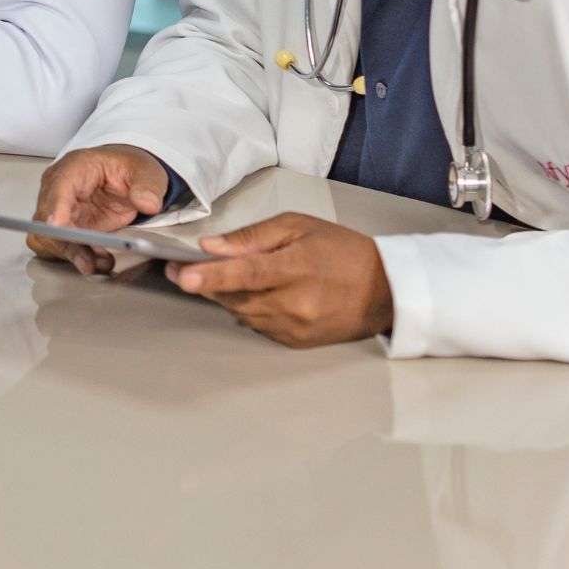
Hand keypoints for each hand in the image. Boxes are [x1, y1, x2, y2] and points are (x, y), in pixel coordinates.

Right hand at [26, 143, 169, 273]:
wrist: (127, 178)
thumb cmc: (127, 169)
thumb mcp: (145, 172)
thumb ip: (147, 187)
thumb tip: (147, 203)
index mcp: (75, 167)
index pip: (58, 186)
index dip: (55, 206)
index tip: (58, 226)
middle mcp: (58, 188)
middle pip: (46, 217)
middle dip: (67, 241)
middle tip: (90, 260)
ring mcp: (59, 209)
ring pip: (48, 237)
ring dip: (71, 253)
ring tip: (101, 262)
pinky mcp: (65, 229)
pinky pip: (58, 247)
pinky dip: (74, 258)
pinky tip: (96, 261)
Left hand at [164, 212, 393, 347]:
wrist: (384, 291)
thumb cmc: (339, 249)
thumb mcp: (298, 226)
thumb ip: (253, 237)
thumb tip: (211, 247)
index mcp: (297, 268)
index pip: (246, 274)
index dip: (212, 275)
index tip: (184, 275)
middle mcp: (295, 304)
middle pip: (235, 297)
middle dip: (206, 284)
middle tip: (184, 270)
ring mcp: (295, 328)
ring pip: (242, 313)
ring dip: (226, 296)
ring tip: (223, 277)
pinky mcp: (295, 342)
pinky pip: (257, 325)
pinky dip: (248, 309)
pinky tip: (256, 294)